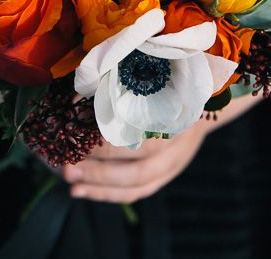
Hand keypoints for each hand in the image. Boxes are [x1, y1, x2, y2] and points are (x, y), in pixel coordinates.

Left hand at [60, 92, 261, 203]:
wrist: (203, 98)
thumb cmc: (168, 82)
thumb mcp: (150, 77)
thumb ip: (117, 86)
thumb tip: (75, 99)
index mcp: (176, 114)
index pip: (141, 136)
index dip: (110, 142)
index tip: (79, 139)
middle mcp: (179, 143)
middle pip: (140, 166)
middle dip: (100, 170)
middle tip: (67, 166)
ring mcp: (176, 162)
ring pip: (139, 184)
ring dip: (101, 187)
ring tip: (71, 183)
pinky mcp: (168, 174)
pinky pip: (139, 191)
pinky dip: (111, 194)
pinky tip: (85, 191)